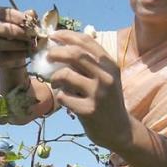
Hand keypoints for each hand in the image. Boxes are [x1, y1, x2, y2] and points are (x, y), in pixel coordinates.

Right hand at [0, 7, 36, 68]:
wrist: (14, 51)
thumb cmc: (17, 32)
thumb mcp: (23, 22)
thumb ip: (27, 18)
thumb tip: (32, 14)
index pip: (2, 14)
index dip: (17, 18)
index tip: (31, 22)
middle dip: (17, 32)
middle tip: (32, 35)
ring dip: (16, 45)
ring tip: (30, 45)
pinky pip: (2, 56)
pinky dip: (17, 55)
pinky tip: (28, 52)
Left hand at [47, 30, 130, 147]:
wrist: (119, 130)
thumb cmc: (106, 100)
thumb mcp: (105, 77)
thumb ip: (89, 63)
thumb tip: (60, 46)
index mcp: (109, 65)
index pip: (86, 41)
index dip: (66, 35)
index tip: (52, 36)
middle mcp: (106, 76)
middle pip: (74, 54)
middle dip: (56, 53)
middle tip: (47, 57)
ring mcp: (98, 94)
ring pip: (66, 75)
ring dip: (54, 78)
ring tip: (55, 83)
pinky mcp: (89, 110)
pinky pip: (63, 97)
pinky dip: (60, 96)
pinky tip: (65, 100)